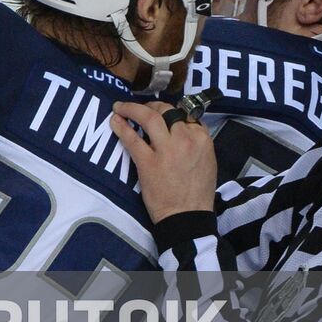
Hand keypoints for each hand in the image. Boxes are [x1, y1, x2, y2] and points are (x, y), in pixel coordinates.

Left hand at [110, 100, 216, 222]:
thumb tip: (181, 128)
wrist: (187, 215)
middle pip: (166, 110)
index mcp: (202, 139)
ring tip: (120, 107)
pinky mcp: (147, 161)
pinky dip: (121, 126)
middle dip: (151, 106)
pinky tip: (114, 120)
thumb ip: (195, 142)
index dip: (170, 110)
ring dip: (132, 108)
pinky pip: (132, 138)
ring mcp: (166, 149)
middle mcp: (185, 139)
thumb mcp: (207, 160)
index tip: (160, 111)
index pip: (185, 113)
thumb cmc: (198, 191)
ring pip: (148, 117)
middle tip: (140, 108)